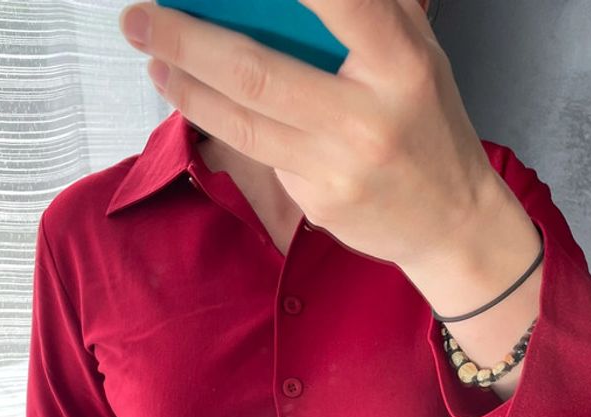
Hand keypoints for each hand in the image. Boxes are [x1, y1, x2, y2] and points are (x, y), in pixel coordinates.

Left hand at [118, 0, 500, 269]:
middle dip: (187, 41)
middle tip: (141, 17)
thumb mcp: (418, 56)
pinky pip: (261, 155)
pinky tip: (199, 100)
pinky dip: (223, 124)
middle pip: (257, 74)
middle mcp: (368, 119)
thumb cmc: (428, 126)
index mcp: (401, 66)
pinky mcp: (320, 204)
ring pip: (243, 124)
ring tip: (154, 60)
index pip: (342, 4)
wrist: (450, 221)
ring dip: (186, 89)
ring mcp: (339, 168)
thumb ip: (371, 12)